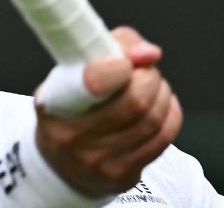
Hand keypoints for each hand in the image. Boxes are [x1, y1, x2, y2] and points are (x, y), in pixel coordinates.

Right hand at [35, 27, 182, 197]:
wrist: (58, 165)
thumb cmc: (66, 110)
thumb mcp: (67, 75)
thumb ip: (108, 48)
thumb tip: (149, 52)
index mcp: (54, 105)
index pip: (93, 83)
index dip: (118, 68)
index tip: (125, 61)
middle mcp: (73, 137)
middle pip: (135, 101)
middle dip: (149, 77)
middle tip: (144, 69)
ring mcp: (98, 161)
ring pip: (152, 120)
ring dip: (162, 93)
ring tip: (153, 84)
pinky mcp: (122, 175)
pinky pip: (161, 140)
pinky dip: (170, 115)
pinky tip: (163, 105)